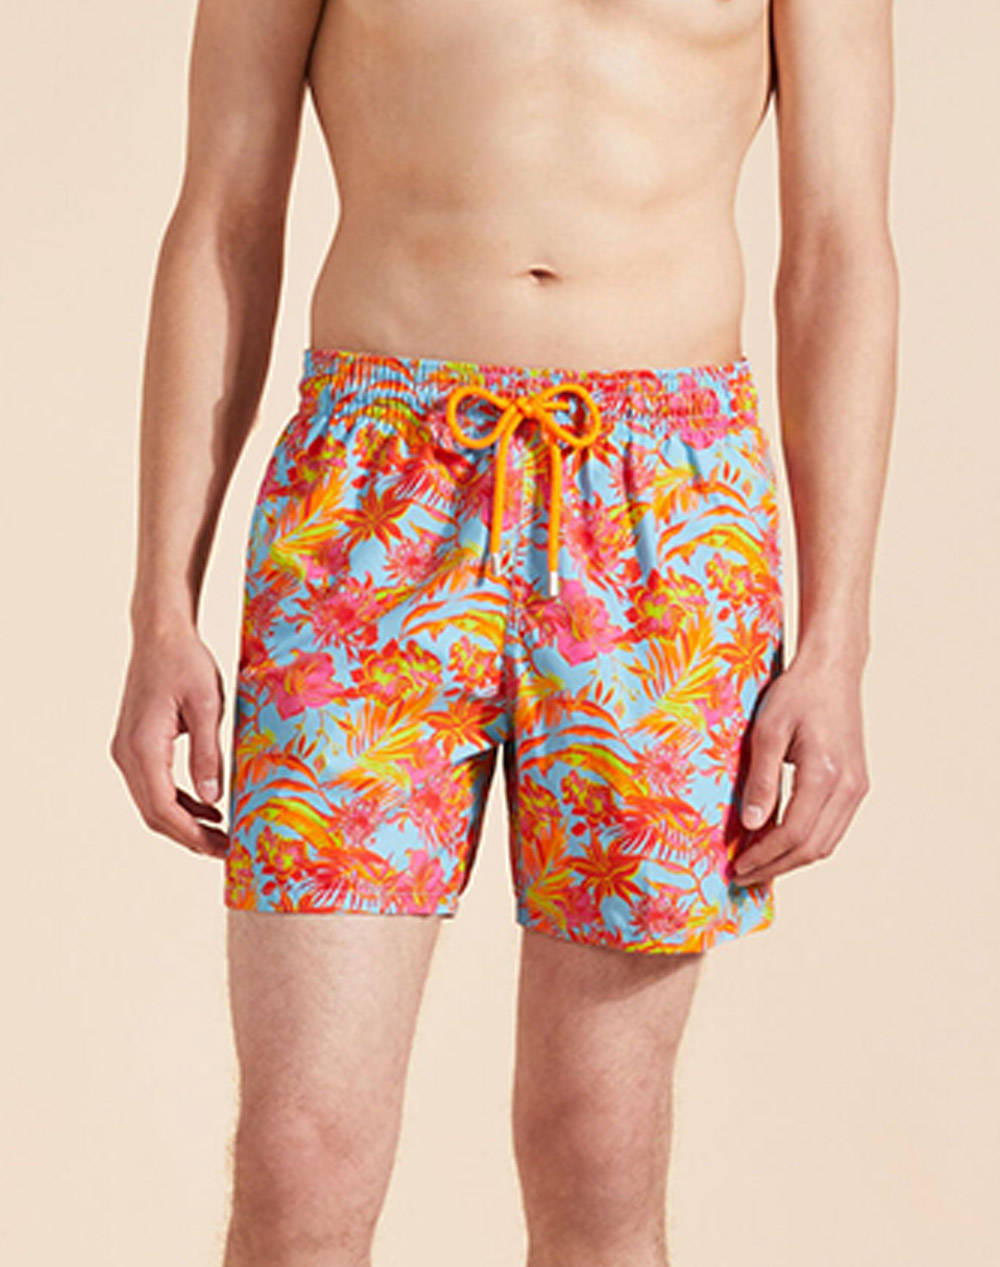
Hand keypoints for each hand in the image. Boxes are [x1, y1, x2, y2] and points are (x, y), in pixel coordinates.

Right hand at [110, 624, 228, 856]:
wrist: (160, 634)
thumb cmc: (186, 662)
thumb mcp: (208, 706)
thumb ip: (208, 754)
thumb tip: (213, 800)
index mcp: (143, 746)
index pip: (163, 809)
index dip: (192, 836)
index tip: (223, 849)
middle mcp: (127, 753)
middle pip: (154, 813)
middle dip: (190, 837)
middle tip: (227, 850)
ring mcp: (126, 750)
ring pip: (152, 802)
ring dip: (185, 822)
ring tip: (222, 834)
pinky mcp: (135, 745)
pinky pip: (154, 785)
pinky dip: (179, 801)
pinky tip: (209, 806)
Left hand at [730, 653, 869, 886]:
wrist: (833, 669)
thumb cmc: (796, 693)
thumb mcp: (768, 731)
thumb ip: (762, 779)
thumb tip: (751, 824)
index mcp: (825, 774)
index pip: (793, 833)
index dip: (764, 856)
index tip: (736, 867)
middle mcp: (849, 787)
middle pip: (813, 848)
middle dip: (775, 866)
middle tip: (742, 875)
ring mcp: (857, 787)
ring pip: (826, 843)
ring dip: (791, 859)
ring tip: (757, 865)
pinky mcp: (856, 784)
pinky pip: (832, 827)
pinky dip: (806, 842)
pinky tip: (779, 842)